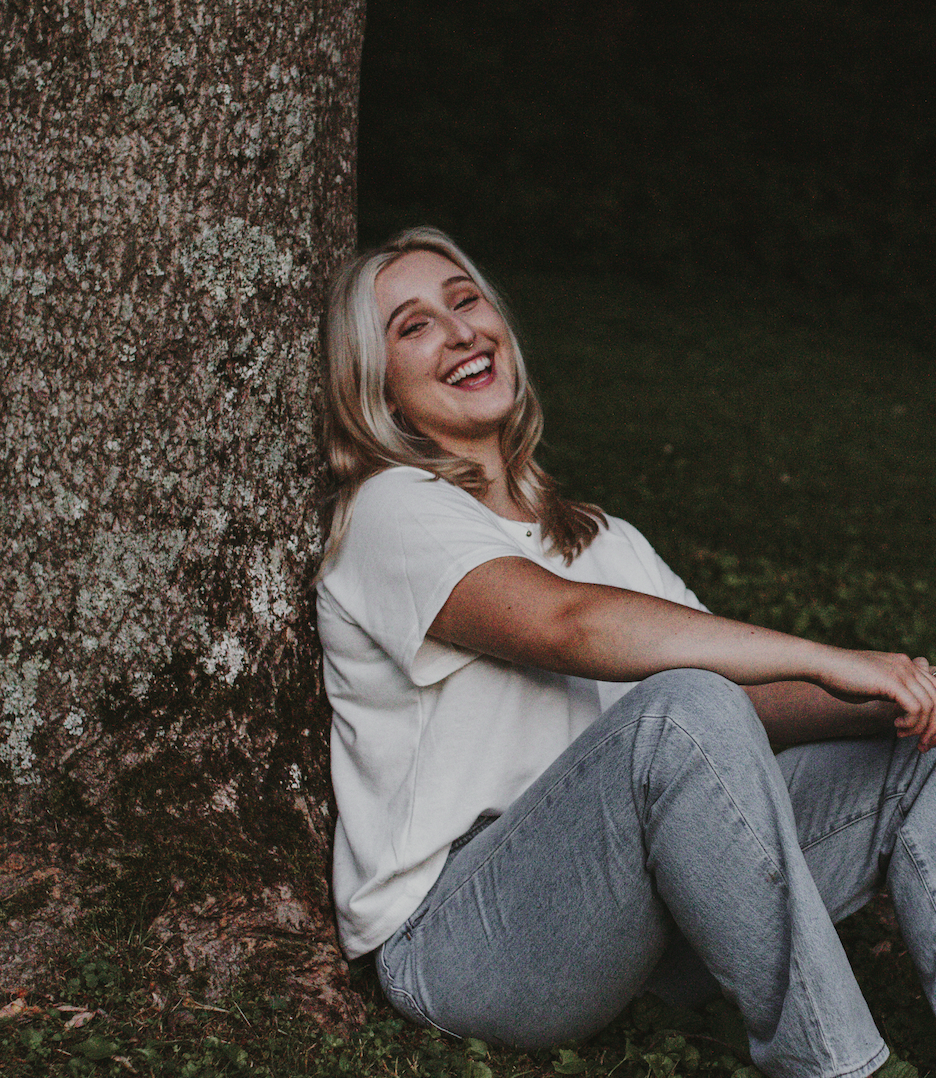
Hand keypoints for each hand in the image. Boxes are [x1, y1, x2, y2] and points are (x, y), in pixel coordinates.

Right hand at [820, 651, 935, 750]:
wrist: (822, 664)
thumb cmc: (842, 677)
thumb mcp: (875, 684)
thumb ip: (892, 691)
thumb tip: (904, 709)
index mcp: (906, 664)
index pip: (935, 691)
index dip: (933, 716)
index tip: (921, 734)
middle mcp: (908, 665)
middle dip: (933, 726)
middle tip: (921, 744)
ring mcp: (901, 671)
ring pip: (930, 705)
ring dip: (921, 727)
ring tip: (903, 734)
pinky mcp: (892, 681)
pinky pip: (916, 708)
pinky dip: (911, 722)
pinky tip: (896, 725)